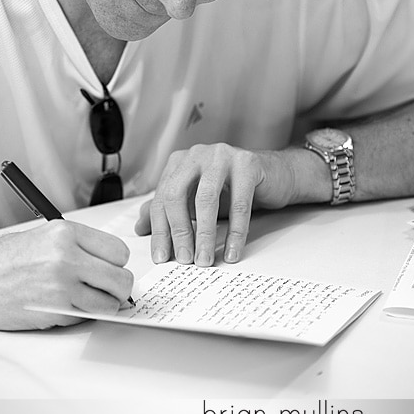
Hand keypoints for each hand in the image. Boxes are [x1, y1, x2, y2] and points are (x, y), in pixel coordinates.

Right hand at [0, 221, 132, 329]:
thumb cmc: (3, 259)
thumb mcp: (45, 237)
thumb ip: (79, 248)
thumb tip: (110, 265)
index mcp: (66, 233)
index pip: (118, 250)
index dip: (117, 263)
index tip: (109, 268)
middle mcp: (66, 257)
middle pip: (121, 278)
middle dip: (118, 287)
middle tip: (107, 289)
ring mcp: (61, 286)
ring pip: (110, 303)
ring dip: (105, 305)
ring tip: (88, 299)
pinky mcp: (53, 312)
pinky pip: (88, 317)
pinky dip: (84, 316)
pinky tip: (67, 306)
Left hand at [134, 143, 296, 266]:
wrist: (274, 176)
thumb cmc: (232, 189)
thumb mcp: (196, 200)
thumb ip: (168, 210)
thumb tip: (140, 227)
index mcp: (179, 162)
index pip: (162, 198)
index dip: (159, 230)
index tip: (161, 257)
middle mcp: (197, 154)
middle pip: (177, 194)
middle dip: (178, 231)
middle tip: (184, 259)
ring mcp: (222, 155)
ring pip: (207, 198)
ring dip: (204, 234)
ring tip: (204, 259)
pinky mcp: (248, 163)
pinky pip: (239, 203)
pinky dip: (235, 232)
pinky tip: (231, 251)